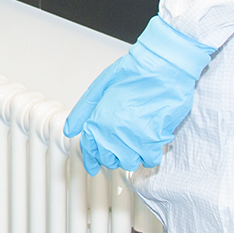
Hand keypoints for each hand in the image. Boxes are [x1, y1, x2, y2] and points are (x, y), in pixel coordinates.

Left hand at [63, 16, 213, 175]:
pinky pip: (150, 159)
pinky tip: (148, 146)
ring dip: (130, 157)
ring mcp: (135, 138)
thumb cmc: (133, 72)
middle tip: (116, 151)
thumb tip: (71, 130)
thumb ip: (84, 111)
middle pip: (109, 159)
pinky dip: (149, 156)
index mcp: (98, 120)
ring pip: (130, 162)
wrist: (162, 67)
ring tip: (133, 147)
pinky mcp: (155, 139)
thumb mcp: (100, 87)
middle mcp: (114, 133)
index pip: (90, 149)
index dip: (91, 159)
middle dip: (111, 157)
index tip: (93, 165)